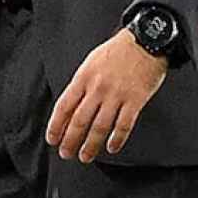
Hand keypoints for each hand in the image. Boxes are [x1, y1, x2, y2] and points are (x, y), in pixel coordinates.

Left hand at [45, 29, 167, 161]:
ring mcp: (116, 95)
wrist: (144, 41)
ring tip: (85, 156)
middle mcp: (97, 88)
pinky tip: (111, 147)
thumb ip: (81, 84)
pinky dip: (116, 139)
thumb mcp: (91, 62)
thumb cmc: (117, 52)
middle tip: (66, 153)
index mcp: (84, 77)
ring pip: (99, 127)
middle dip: (70, 140)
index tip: (53, 138)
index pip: (64, 106)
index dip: (56, 126)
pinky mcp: (135, 101)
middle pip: (79, 120)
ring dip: (90, 145)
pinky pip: (123, 125)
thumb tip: (70, 107)